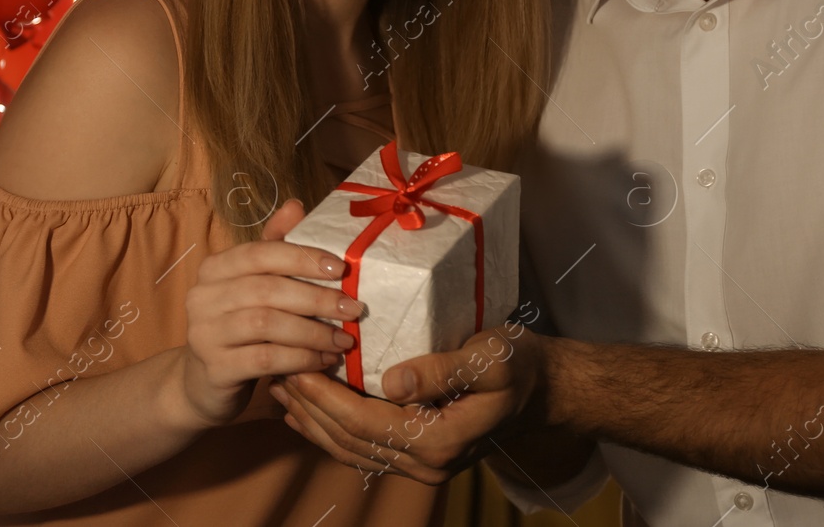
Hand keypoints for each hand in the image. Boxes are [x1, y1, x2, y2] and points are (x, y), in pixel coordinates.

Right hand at [179, 200, 363, 427]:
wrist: (205, 382)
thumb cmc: (240, 326)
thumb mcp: (255, 285)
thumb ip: (275, 248)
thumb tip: (296, 206)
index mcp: (215, 268)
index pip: (260, 253)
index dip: (302, 257)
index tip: (341, 268)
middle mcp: (202, 297)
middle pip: (267, 289)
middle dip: (317, 298)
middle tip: (353, 308)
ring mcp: (204, 334)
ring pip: (267, 325)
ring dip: (314, 331)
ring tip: (344, 339)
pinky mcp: (215, 370)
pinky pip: (266, 360)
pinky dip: (302, 358)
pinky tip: (324, 360)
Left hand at [269, 323, 546, 484]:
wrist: (546, 391)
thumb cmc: (520, 364)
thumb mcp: (491, 357)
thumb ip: (445, 369)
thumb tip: (394, 380)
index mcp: (438, 440)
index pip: (363, 422)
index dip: (324, 397)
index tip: (296, 366)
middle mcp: (426, 464)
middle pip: (349, 441)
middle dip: (309, 407)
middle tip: (277, 371)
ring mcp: (422, 466)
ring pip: (351, 451)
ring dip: (313, 421)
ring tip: (282, 389)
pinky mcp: (419, 456)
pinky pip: (364, 449)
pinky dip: (332, 431)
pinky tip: (310, 410)